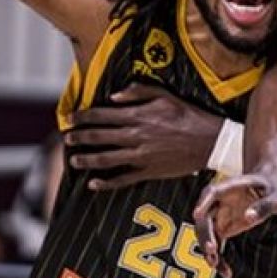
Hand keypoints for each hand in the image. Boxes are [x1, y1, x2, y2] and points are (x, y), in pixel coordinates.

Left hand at [64, 84, 218, 189]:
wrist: (209, 140)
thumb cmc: (187, 115)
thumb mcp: (164, 95)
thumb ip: (137, 92)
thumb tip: (113, 96)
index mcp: (137, 116)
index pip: (101, 115)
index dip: (82, 116)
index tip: (70, 118)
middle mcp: (135, 136)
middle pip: (99, 137)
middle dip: (79, 138)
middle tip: (67, 138)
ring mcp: (140, 156)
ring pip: (106, 159)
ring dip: (87, 159)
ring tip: (74, 160)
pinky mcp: (148, 171)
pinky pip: (123, 179)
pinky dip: (107, 184)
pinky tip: (94, 184)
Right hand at [191, 168, 276, 277]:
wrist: (269, 187)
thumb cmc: (275, 189)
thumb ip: (266, 206)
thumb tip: (248, 218)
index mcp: (231, 187)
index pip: (213, 192)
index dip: (203, 201)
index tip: (197, 214)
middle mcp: (219, 200)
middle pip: (204, 217)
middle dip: (205, 234)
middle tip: (212, 250)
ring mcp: (217, 214)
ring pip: (205, 233)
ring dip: (208, 251)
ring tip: (219, 267)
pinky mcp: (220, 226)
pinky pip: (214, 244)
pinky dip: (218, 259)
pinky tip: (226, 273)